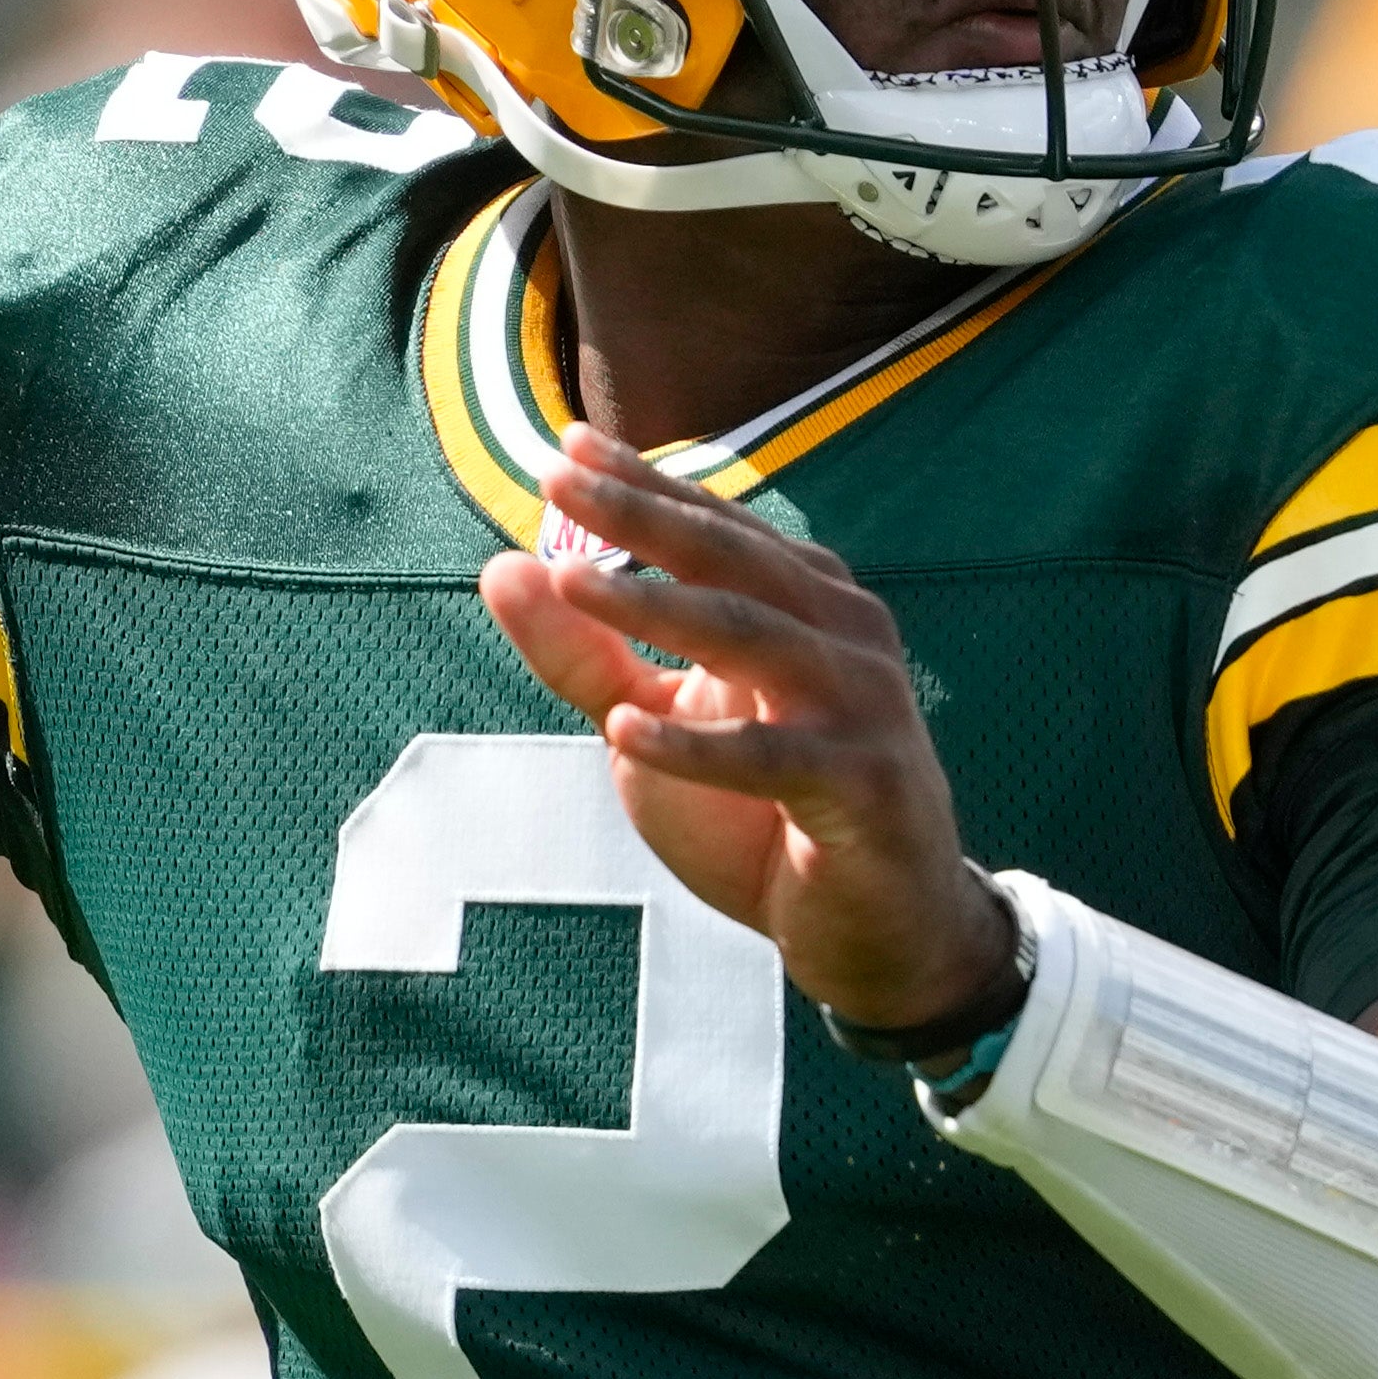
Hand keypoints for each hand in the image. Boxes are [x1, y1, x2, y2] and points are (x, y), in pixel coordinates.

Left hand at [482, 427, 1015, 1034]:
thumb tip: (502, 567)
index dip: (642, 485)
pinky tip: (623, 731)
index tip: (566, 447)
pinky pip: (773, 760)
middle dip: (642, 519)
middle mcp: (844, 635)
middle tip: (561, 485)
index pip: (715, 528)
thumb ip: (585, 657)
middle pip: (733, 561)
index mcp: (804, 603)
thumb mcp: (654, 729)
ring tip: (573, 584)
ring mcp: (864, 707)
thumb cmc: (764, 817)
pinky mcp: (867, 788)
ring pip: (752, 638)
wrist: (876, 930)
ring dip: (658, 610)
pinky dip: (698, 748)